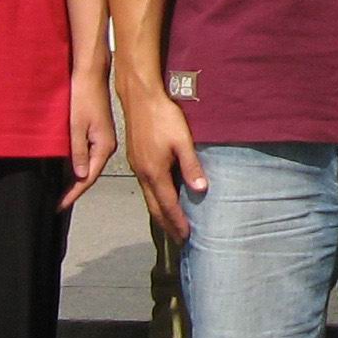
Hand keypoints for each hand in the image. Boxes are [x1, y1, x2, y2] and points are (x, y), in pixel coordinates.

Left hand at [61, 68, 116, 209]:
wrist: (90, 75)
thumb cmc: (83, 97)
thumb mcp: (76, 127)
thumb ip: (78, 152)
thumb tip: (80, 176)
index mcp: (104, 146)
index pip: (88, 178)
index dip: (73, 193)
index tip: (60, 206)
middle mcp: (107, 146)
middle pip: (90, 174)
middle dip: (75, 190)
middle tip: (58, 203)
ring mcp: (103, 139)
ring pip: (89, 165)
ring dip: (77, 179)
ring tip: (62, 192)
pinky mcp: (98, 133)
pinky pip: (89, 155)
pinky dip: (79, 165)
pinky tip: (70, 170)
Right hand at [121, 89, 205, 241]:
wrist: (141, 98)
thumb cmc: (164, 117)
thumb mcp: (183, 141)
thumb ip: (191, 166)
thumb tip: (201, 191)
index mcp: (155, 172)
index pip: (167, 205)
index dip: (177, 222)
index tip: (186, 236)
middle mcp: (143, 174)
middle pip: (154, 207)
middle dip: (166, 225)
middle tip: (178, 239)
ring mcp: (137, 167)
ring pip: (148, 198)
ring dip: (159, 213)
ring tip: (170, 224)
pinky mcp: (136, 159)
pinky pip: (145, 187)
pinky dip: (154, 199)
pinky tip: (161, 197)